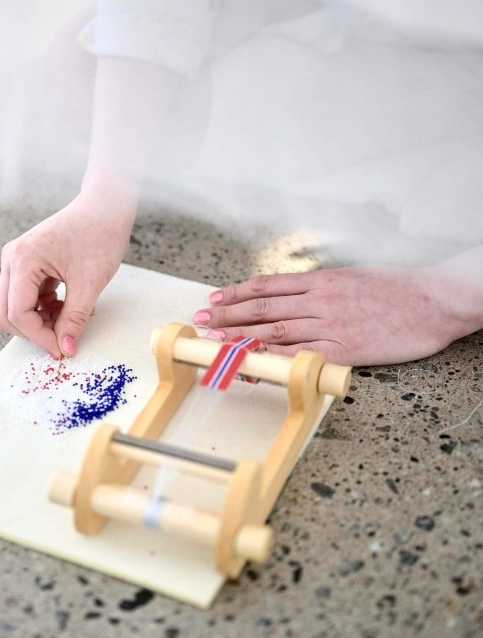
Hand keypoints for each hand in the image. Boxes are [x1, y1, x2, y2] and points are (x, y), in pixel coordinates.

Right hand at [0, 193, 134, 356]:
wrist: (106, 207)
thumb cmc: (99, 233)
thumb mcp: (90, 283)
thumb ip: (74, 318)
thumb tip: (66, 347)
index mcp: (23, 260)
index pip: (17, 313)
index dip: (39, 336)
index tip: (62, 349)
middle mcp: (13, 259)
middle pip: (6, 313)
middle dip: (33, 331)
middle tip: (62, 339)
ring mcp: (18, 260)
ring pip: (15, 307)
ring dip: (40, 320)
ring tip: (72, 318)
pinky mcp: (28, 263)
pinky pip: (27, 296)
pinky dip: (45, 308)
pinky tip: (68, 306)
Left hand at [193, 265, 482, 365]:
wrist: (433, 303)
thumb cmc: (399, 290)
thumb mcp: (355, 277)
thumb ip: (324, 287)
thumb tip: (297, 295)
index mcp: (322, 280)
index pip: (269, 285)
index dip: (238, 291)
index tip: (216, 295)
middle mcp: (319, 300)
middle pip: (263, 306)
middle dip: (229, 312)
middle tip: (203, 318)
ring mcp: (329, 325)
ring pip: (274, 330)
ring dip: (241, 335)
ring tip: (215, 338)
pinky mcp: (342, 349)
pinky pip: (299, 355)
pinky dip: (272, 358)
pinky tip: (251, 360)